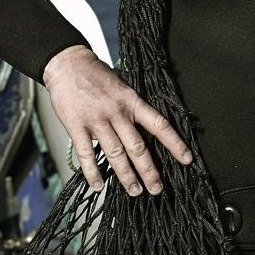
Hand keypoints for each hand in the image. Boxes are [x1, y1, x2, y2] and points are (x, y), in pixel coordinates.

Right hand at [41, 43, 192, 195]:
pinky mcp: (77, 127)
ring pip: (116, 154)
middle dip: (149, 171)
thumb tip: (147, 128)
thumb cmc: (96, 75)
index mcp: (132, 102)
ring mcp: (97, 121)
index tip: (186, 159)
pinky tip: (99, 185)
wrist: (68, 64)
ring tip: (134, 191)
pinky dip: (93, 172)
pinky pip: (87, 154)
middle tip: (156, 188)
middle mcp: (117, 113)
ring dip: (126, 176)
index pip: (159, 125)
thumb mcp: (123, 86)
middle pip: (138, 147)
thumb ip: (133, 107)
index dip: (174, 143)